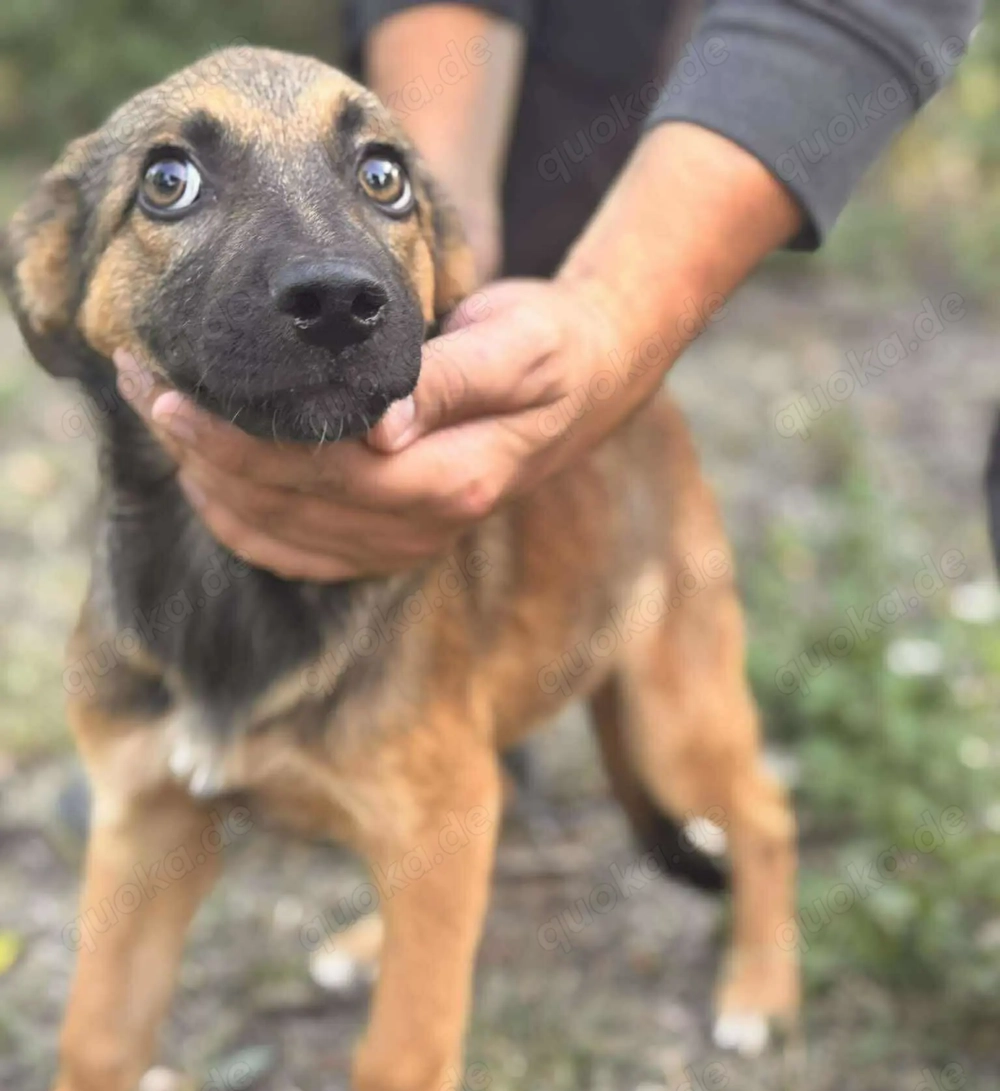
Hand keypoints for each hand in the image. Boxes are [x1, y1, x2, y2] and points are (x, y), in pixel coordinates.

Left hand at [114, 276, 656, 581]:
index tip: (168, 391)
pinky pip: (299, 555)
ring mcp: (408, 544)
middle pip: (286, 508)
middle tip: (141, 388)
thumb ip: (446, 383)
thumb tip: (380, 428)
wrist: (589, 380)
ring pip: (281, 536)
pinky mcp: (393, 543)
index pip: (320, 472)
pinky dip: (243, 525)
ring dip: (208, 485)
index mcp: (455, 480)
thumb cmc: (551, 348)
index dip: (234, 438)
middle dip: (200, 453)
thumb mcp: (515, 346)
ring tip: (157, 422)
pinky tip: (204, 483)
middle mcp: (427, 527)